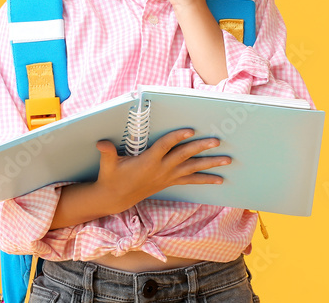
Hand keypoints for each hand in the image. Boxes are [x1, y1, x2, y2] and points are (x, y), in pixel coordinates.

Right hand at [92, 128, 230, 215]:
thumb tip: (101, 143)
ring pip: (192, 169)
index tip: (190, 130)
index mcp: (148, 161)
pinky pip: (191, 181)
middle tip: (216, 141)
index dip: (177, 137)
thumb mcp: (108, 164)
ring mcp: (167, 177)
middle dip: (201, 148)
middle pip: (184, 156)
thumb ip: (107, 153)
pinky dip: (206, 180)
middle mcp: (161, 169)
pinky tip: (220, 179)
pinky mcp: (170, 182)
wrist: (116, 198)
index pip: (165, 146)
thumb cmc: (112, 177)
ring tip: (227, 160)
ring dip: (210, 164)